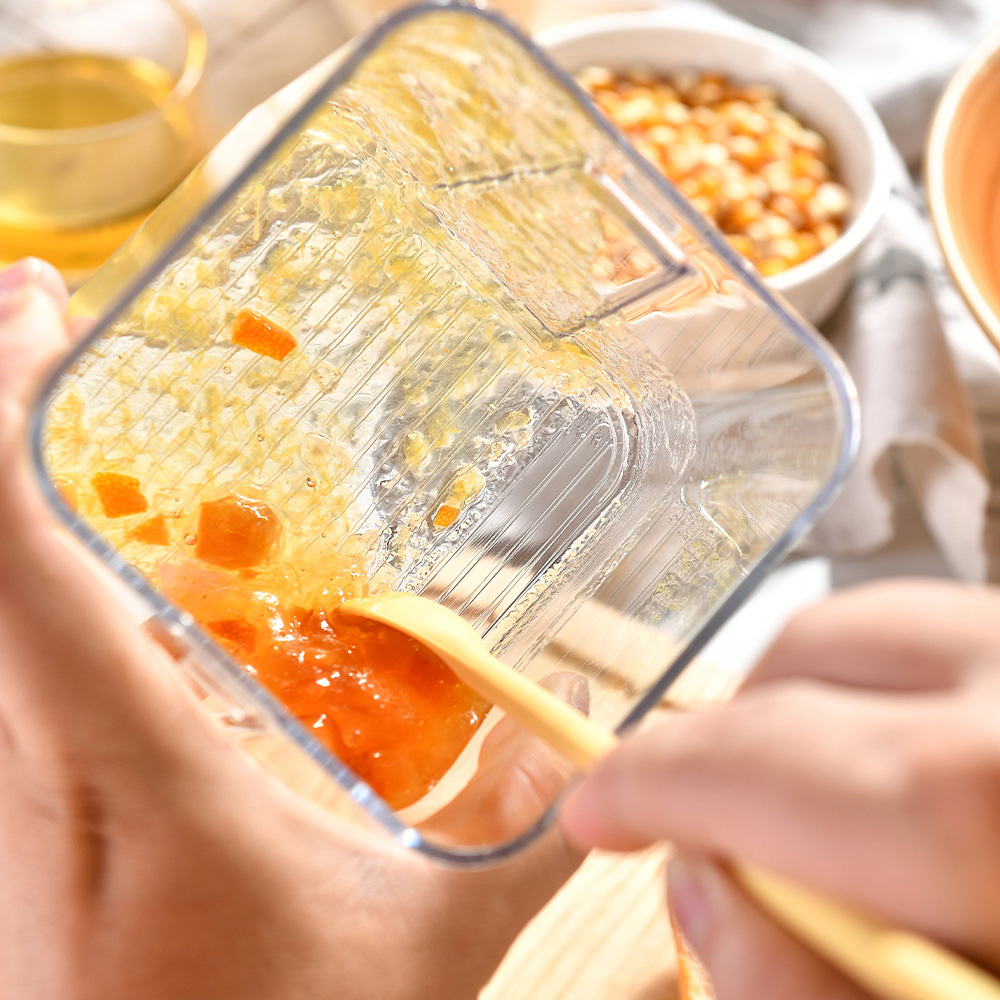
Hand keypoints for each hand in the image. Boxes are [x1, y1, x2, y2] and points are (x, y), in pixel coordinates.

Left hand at [0, 259, 580, 999]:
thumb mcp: (425, 948)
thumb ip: (526, 838)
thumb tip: (610, 752)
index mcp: (123, 772)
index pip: (13, 551)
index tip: (35, 298)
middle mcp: (23, 772)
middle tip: (40, 308)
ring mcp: (3, 797)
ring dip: (3, 484)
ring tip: (60, 400)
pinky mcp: (11, 819)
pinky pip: (4, 664)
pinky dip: (25, 574)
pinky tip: (104, 567)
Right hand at [560, 578, 999, 998]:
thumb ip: (794, 982)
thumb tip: (703, 886)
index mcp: (992, 800)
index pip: (765, 752)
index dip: (652, 780)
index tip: (600, 809)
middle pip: (815, 647)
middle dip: (733, 732)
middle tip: (709, 820)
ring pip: (880, 619)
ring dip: (813, 698)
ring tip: (818, 807)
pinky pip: (944, 633)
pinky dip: (892, 691)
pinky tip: (906, 780)